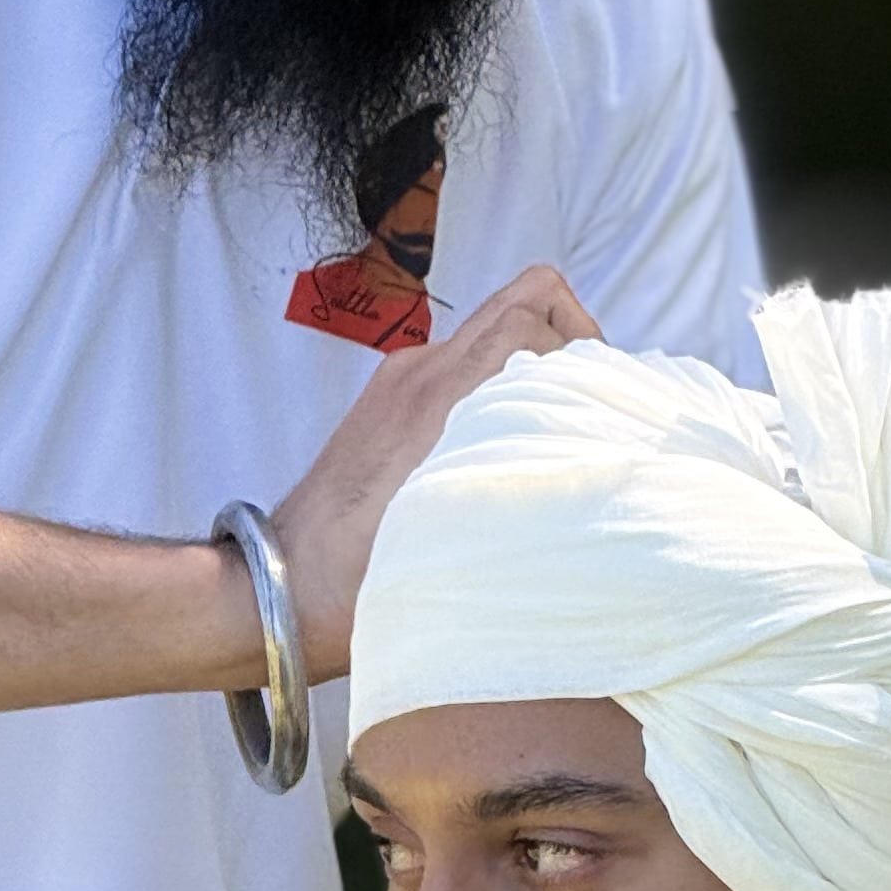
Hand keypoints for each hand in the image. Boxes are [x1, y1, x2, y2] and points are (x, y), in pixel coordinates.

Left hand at [272, 265, 600, 678]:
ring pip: (489, 337)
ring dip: (532, 362)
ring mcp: (400, 382)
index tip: (606, 389)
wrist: (283, 586)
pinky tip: (503, 447)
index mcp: (442, 396)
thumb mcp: (465, 534)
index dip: (581, 338)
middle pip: (515, 304)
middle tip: (591, 395)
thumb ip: (527, 482)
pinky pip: (458, 368)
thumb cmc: (366, 578)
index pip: (528, 314)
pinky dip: (496, 386)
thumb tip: (590, 461)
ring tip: (554, 426)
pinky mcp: (385, 402)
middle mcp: (421, 372)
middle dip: (567, 335)